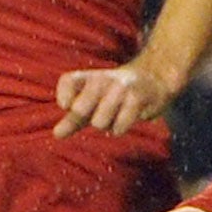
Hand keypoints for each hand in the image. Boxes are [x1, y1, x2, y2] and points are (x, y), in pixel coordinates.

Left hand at [54, 62, 170, 137]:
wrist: (155, 81)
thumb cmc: (118, 96)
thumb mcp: (94, 102)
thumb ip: (74, 119)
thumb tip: (56, 135)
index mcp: (90, 77)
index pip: (68, 81)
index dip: (63, 95)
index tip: (65, 106)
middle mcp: (104, 79)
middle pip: (80, 108)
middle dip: (83, 118)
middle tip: (95, 116)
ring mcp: (121, 88)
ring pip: (100, 121)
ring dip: (105, 125)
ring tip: (115, 115)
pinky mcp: (138, 98)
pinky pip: (119, 126)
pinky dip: (119, 128)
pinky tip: (125, 120)